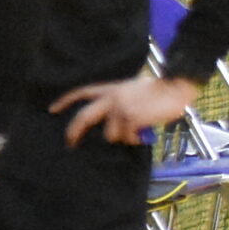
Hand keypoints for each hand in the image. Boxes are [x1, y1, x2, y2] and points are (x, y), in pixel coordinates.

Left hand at [52, 76, 199, 146]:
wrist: (176, 86)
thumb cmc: (161, 89)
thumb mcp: (135, 90)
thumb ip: (121, 101)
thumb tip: (117, 122)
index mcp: (113, 88)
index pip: (83, 92)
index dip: (66, 101)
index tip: (52, 109)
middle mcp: (112, 97)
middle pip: (84, 117)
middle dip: (74, 132)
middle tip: (70, 143)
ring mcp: (120, 108)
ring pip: (110, 134)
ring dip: (124, 137)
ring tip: (137, 133)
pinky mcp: (131, 118)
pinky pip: (128, 138)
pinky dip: (136, 139)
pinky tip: (144, 134)